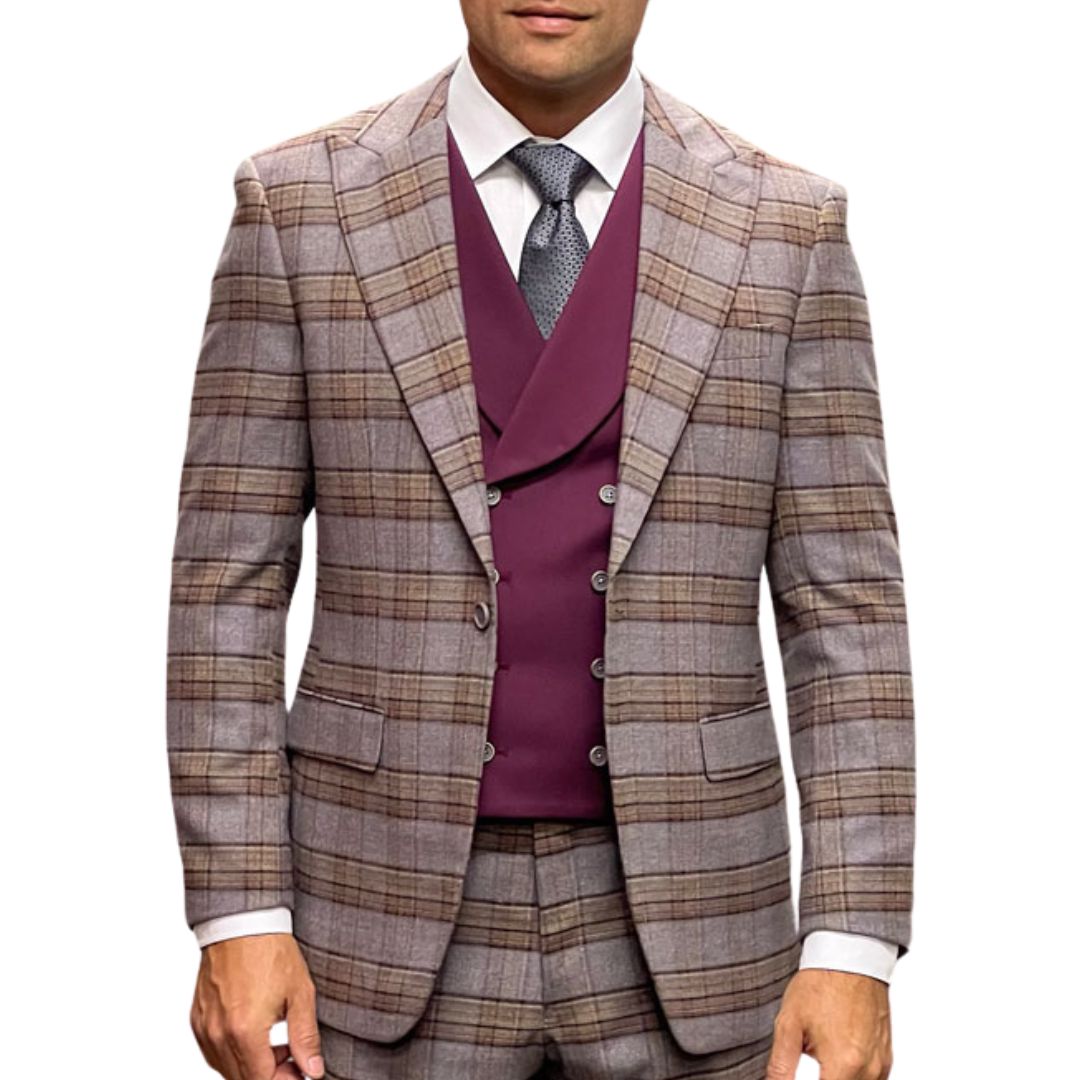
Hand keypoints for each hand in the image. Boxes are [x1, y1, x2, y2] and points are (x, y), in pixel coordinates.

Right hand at [190, 933, 324, 1079]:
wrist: (242, 922)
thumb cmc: (270, 950)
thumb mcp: (300, 993)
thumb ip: (305, 1037)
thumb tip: (313, 1070)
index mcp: (245, 1031)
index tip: (301, 1072)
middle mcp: (219, 1035)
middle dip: (271, 1075)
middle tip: (293, 1061)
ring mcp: (205, 1029)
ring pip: (227, 1069)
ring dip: (252, 1067)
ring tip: (276, 1045)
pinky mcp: (197, 1020)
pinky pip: (214, 1052)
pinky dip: (234, 1053)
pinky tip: (254, 1036)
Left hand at [766, 969, 891, 1079]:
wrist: (850, 956)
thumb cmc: (821, 983)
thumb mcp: (789, 1024)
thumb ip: (781, 1066)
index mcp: (843, 1063)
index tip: (798, 1078)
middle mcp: (868, 1069)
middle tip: (810, 1062)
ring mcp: (881, 1065)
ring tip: (822, 1059)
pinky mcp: (886, 1058)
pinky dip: (853, 1077)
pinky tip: (837, 1060)